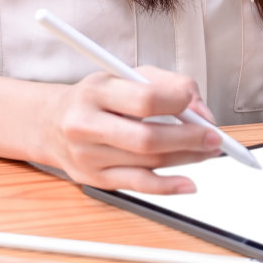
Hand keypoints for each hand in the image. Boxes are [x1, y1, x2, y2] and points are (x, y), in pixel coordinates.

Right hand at [39, 67, 222, 193]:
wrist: (49, 123)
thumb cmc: (95, 98)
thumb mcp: (125, 75)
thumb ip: (167, 84)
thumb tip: (201, 112)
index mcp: (96, 91)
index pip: (144, 99)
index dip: (178, 103)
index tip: (196, 106)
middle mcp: (87, 124)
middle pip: (148, 138)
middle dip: (189, 139)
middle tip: (213, 138)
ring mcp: (89, 156)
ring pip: (148, 162)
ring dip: (186, 159)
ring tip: (205, 151)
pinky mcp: (95, 179)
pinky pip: (138, 186)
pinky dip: (168, 186)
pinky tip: (188, 183)